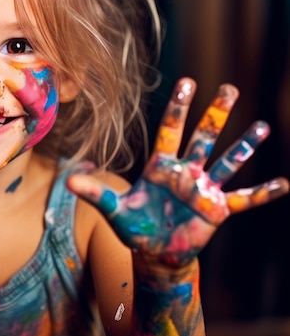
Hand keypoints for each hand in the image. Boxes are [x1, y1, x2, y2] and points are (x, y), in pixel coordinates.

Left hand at [67, 77, 288, 266]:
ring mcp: (204, 190)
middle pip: (203, 138)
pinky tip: (284, 184)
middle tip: (229, 89)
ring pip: (227, 162)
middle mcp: (185, 172)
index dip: (179, 108)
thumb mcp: (114, 209)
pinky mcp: (218, 210)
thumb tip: (68, 180)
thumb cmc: (134, 228)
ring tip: (261, 128)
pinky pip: (244, 199)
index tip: (188, 82)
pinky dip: (263, 193)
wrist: (154, 253)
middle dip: (215, 115)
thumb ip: (95, 192)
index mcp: (161, 167)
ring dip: (244, 147)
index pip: (171, 131)